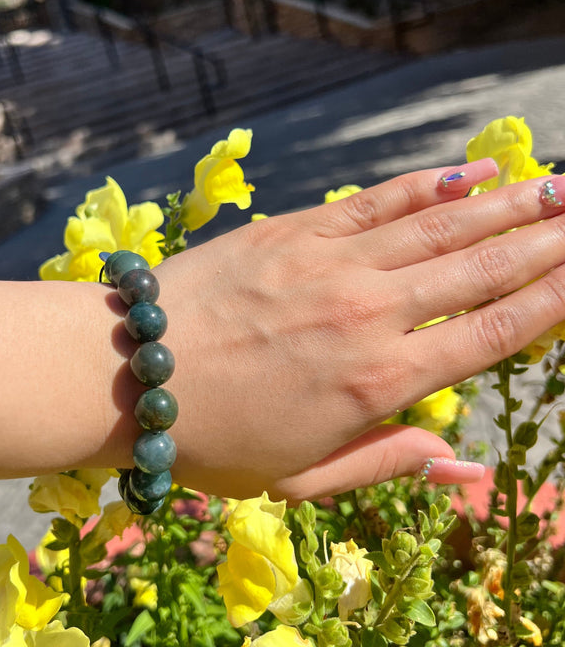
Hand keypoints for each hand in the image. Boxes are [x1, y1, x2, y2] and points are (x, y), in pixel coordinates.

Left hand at [154, 159, 564, 499]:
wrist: (126, 372)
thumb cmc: (211, 435)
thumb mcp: (300, 476)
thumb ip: (387, 463)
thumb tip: (466, 464)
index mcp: (378, 384)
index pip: (491, 332)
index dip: (551, 299)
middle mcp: (368, 315)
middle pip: (481, 268)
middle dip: (547, 241)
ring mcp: (331, 264)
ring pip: (440, 225)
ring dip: (508, 203)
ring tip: (561, 186)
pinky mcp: (294, 231)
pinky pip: (376, 202)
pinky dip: (428, 184)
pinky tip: (470, 171)